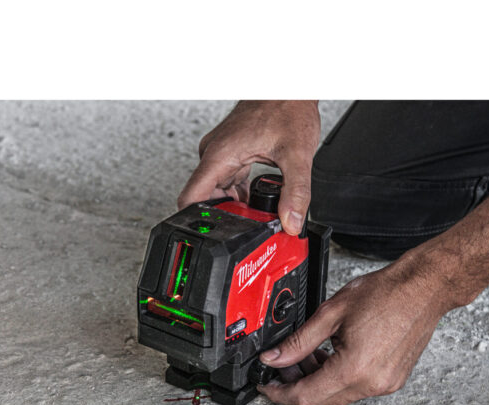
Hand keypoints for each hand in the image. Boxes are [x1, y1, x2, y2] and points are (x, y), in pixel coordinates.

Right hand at [177, 100, 320, 234]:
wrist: (290, 87)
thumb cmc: (287, 107)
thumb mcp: (297, 155)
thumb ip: (296, 192)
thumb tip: (291, 221)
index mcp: (219, 155)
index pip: (191, 198)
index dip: (198, 221)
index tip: (214, 234)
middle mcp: (215, 154)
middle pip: (206, 199)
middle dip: (226, 217)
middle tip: (250, 224)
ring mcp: (221, 153)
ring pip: (218, 191)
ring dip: (236, 206)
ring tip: (258, 211)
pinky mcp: (231, 153)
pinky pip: (228, 181)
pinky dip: (240, 194)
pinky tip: (258, 197)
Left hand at [257, 253, 454, 404]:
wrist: (423, 288)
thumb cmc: (385, 293)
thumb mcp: (331, 313)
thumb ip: (298, 341)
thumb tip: (275, 357)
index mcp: (354, 369)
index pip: (305, 396)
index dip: (280, 393)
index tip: (267, 387)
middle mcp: (371, 384)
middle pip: (321, 402)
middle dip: (297, 387)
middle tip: (284, 366)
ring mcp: (385, 384)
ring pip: (338, 396)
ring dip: (318, 381)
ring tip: (309, 354)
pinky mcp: (393, 380)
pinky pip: (356, 389)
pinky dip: (338, 378)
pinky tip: (332, 355)